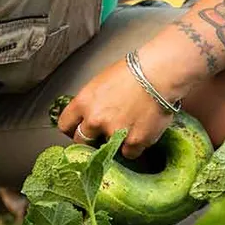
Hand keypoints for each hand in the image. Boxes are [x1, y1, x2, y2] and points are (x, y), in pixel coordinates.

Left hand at [56, 56, 173, 159]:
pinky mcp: (133, 142)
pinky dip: (134, 145)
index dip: (72, 128)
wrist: (159, 74)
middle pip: (82, 141)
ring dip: (114, 142)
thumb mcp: (101, 82)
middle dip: (90, 139)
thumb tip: (88, 115)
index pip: (65, 125)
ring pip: (106, 149)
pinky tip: (140, 131)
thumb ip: (91, 102)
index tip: (78, 130)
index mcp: (84, 102)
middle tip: (103, 132)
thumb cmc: (133, 71)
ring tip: (128, 126)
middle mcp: (95, 120)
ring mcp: (113, 133)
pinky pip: (129, 153)